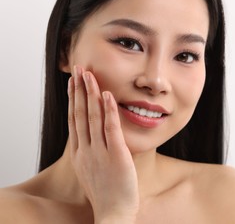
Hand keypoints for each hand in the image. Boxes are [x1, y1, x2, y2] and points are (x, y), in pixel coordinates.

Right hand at [67, 65, 138, 222]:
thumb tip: (91, 136)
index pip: (74, 120)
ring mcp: (99, 152)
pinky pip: (111, 129)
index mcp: (79, 153)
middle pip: (80, 114)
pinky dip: (109, 111)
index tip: (73, 82)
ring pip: (92, 117)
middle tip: (78, 69)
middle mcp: (86, 150)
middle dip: (79, 90)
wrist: (113, 213)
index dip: (73, 99)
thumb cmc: (105, 192)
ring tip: (90, 75)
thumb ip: (90, 151)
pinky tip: (107, 95)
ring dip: (91, 94)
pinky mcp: (116, 155)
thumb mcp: (91, 169)